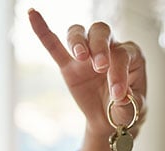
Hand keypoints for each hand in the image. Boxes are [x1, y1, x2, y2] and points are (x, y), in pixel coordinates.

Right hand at [28, 9, 146, 136]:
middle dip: (100, 47)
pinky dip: (43, 31)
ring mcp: (88, 56)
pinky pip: (54, 46)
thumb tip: (123, 97)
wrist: (109, 120)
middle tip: (100, 66)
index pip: (123, 56)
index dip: (120, 72)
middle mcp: (110, 48)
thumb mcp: (130, 111)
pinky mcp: (70, 65)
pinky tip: (33, 15)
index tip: (117, 94)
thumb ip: (128, 104)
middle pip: (103, 33)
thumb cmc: (124, 111)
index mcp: (131, 57)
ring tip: (80, 56)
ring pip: (81, 33)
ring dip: (78, 41)